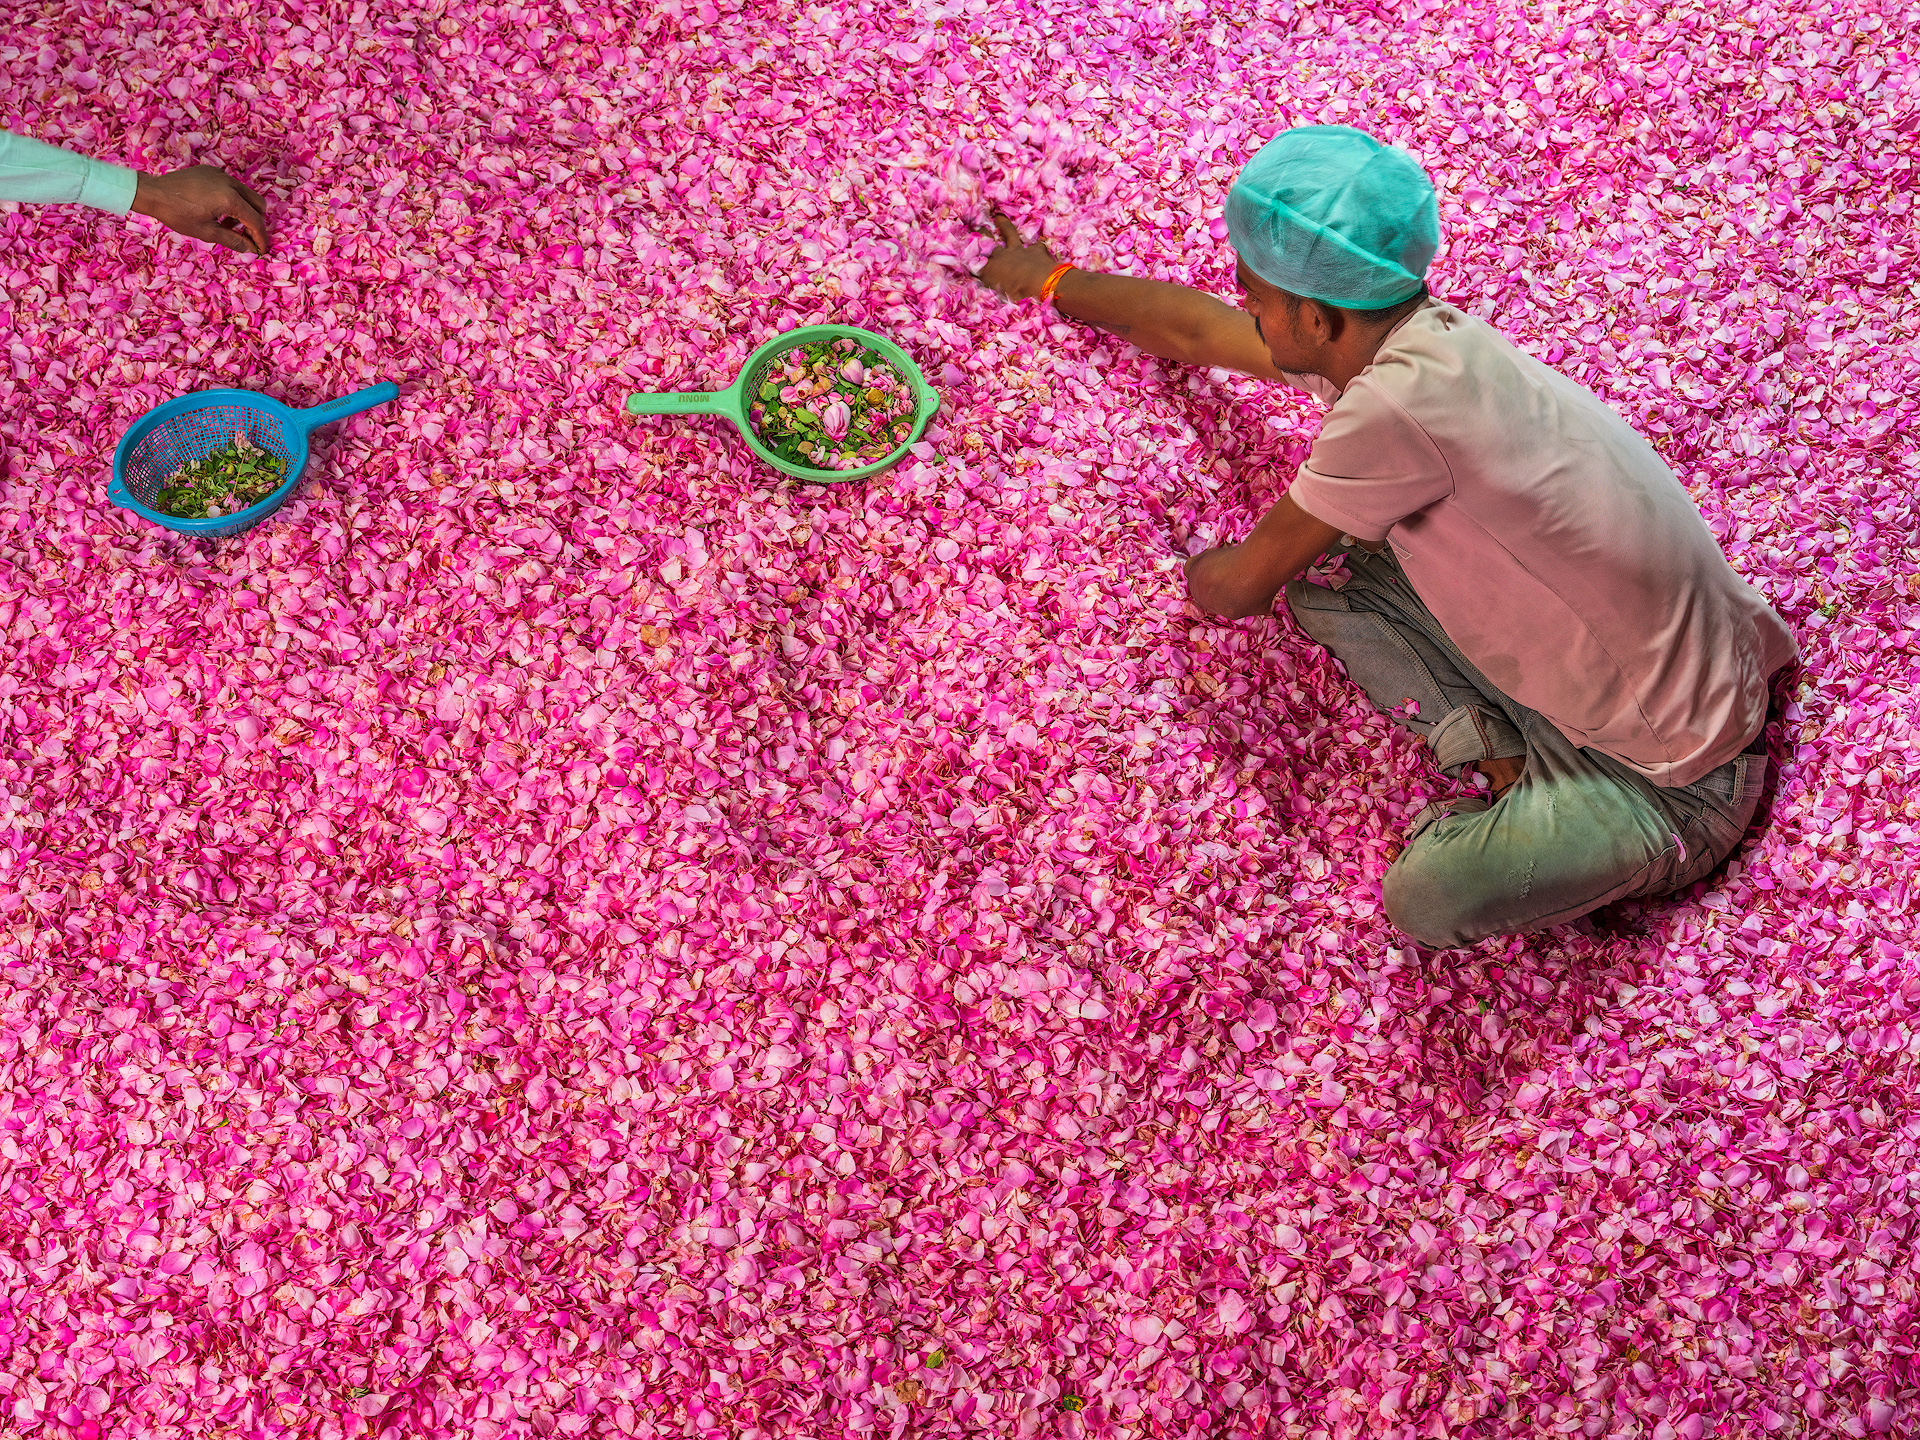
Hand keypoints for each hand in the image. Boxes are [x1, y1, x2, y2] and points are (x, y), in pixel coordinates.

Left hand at [131, 166, 268, 253]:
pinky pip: (231, 186)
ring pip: (246, 194)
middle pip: (258, 204)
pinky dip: (232, 200)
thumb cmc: (177, 214)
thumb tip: (250, 249)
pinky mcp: (211, 171)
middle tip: (246, 237)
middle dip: (256, 223)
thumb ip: (233, 240)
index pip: (255, 221)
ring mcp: (220, 175)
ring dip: (244, 212)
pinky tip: (218, 211)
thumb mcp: (206, 232)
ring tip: (227, 226)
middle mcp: (229, 183)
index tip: (261, 250)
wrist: (154, 193)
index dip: (260, 238)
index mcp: (230, 199)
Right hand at [974, 214, 1060, 299]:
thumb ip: (991, 287)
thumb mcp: (998, 295)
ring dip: (1004, 225)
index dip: (972, 251)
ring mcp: (1019, 250)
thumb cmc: (1017, 294)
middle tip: (980, 227)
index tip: (968, 245)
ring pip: (1009, 233)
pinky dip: (1034, 247)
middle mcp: (1002, 256)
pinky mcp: (1036, 250)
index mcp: (990, 269)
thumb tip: (985, 286)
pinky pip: (1035, 245)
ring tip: (999, 218)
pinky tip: (1036, 247)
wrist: (1041, 284)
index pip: (977, 258)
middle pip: (988, 241)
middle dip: (983, 234)